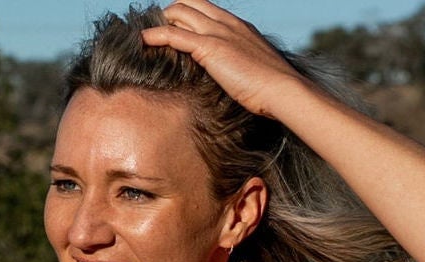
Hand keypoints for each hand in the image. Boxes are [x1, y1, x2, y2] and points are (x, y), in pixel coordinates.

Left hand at [140, 0, 310, 118]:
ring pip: (180, 13)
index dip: (187, 14)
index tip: (175, 27)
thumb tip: (230, 77)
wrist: (282, 89)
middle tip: (158, 30)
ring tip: (147, 36)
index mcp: (237, 25)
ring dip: (160, 21)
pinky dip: (155, 35)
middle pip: (189, 3)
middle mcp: (225, 22)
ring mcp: (217, 32)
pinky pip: (174, 35)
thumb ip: (239, 64)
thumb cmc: (272, 88)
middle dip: (170, 13)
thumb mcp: (253, 69)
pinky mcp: (209, 48)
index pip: (205, 7)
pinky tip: (143, 40)